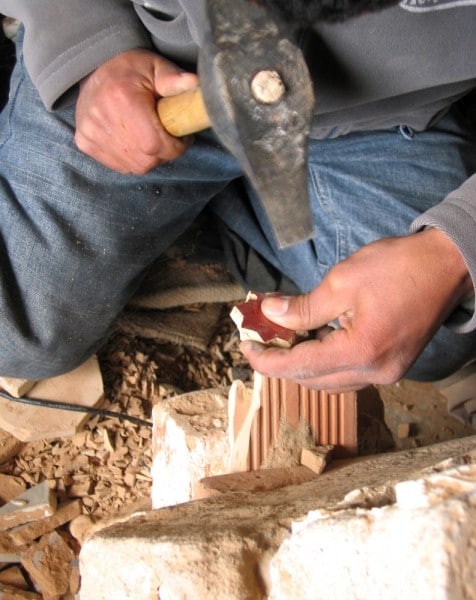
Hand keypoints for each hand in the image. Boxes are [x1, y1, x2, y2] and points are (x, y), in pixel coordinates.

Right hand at [75, 49, 198, 173]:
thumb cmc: (130, 69)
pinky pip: (120, 166)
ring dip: (149, 159)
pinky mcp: (85, 142)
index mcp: (123, 99)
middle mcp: (102, 119)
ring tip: (151, 137)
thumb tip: (195, 84)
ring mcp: (91, 133)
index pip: (155, 144)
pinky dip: (133, 159)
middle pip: (147, 160)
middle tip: (167, 136)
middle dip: (164, 153)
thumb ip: (174, 79)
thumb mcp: (156, 66)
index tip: (182, 138)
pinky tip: (135, 141)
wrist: (93, 68)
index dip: (175, 147)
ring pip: (135, 167)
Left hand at [242, 229, 472, 390]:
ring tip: (283, 339)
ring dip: (303, 365)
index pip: (300, 367)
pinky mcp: (392, 365)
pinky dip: (325, 362)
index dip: (267, 360)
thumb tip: (269, 313)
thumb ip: (303, 306)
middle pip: (313, 380)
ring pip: (330, 381)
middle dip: (282, 363)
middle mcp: (375, 373)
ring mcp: (386, 373)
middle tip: (261, 340)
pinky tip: (313, 341)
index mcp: (361, 353)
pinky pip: (348, 374)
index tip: (245, 347)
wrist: (446, 265)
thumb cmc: (398, 267)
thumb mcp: (342, 281)